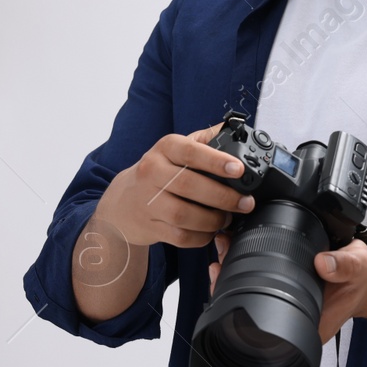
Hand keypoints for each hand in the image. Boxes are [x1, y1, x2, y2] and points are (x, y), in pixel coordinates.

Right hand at [91, 123, 254, 251]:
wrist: (121, 202)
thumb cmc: (158, 172)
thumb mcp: (176, 149)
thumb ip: (205, 140)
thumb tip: (236, 130)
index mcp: (165, 149)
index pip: (191, 152)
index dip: (216, 161)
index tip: (238, 169)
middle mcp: (152, 172)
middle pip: (190, 186)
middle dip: (223, 196)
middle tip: (245, 202)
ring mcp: (147, 201)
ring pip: (184, 215)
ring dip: (213, 220)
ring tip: (227, 218)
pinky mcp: (148, 226)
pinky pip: (179, 236)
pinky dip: (200, 237)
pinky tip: (209, 231)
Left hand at [208, 237, 366, 343]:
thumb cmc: (361, 280)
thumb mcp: (357, 268)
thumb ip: (342, 266)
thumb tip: (323, 263)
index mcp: (307, 325)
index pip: (265, 328)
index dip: (241, 310)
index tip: (226, 287)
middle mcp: (292, 319)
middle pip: (252, 312)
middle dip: (231, 288)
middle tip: (219, 263)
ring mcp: (287, 306)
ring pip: (252, 296)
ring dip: (235, 275)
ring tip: (224, 251)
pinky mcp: (285, 291)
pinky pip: (260, 284)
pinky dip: (246, 267)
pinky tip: (236, 251)